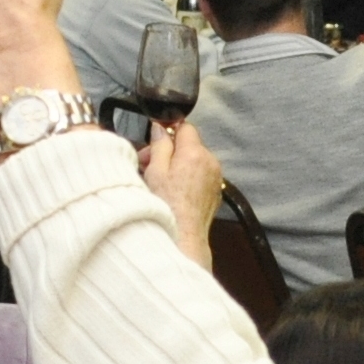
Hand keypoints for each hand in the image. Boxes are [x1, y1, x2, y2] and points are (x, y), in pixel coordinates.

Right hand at [139, 117, 223, 266]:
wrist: (183, 236)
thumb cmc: (167, 206)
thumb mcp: (155, 170)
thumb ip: (159, 145)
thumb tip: (160, 128)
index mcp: (195, 153)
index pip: (185, 127)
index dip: (168, 132)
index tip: (155, 141)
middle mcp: (210, 162)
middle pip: (189, 146)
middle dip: (169, 152)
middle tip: (148, 164)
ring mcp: (215, 178)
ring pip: (194, 161)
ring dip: (178, 166)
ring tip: (160, 181)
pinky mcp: (215, 192)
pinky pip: (200, 177)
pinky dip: (188, 180)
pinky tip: (173, 192)